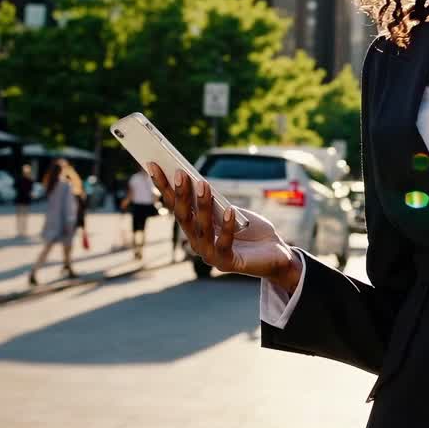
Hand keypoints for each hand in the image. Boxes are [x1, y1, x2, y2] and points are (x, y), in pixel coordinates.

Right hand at [147, 164, 301, 291]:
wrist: (275, 254)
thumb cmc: (251, 230)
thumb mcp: (230, 210)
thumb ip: (214, 202)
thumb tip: (198, 181)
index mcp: (195, 228)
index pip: (175, 205)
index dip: (163, 186)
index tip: (153, 164)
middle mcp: (197, 243)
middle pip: (183, 216)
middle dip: (180, 194)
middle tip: (179, 172)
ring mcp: (211, 255)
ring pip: (201, 228)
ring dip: (201, 205)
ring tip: (203, 183)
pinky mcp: (228, 263)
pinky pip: (225, 243)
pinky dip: (227, 226)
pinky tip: (230, 210)